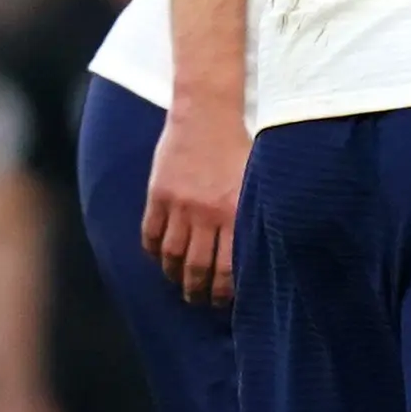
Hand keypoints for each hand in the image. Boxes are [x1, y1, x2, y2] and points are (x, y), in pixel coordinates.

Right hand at [142, 104, 249, 305]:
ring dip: (174, 276)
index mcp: (236, 213)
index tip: (222, 301)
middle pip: (198, 268)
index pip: (228, 269)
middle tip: (198, 300)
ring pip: (172, 255)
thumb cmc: (239, 144)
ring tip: (179, 284)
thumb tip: (259, 250)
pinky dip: (153, 251)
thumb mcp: (257, 181)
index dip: (223, 292)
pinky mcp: (158, 194)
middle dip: (197, 291)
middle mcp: (207, 214)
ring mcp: (180, 205)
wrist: (207, 111)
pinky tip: (159, 259)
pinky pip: (151, 233)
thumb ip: (254, 214)